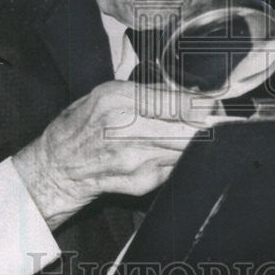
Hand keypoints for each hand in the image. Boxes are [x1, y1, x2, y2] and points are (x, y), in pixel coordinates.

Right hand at [13, 81, 209, 230]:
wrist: (58, 166)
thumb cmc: (82, 124)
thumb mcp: (109, 92)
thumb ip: (150, 92)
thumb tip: (190, 92)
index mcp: (120, 100)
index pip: (180, 104)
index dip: (204, 105)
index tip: (214, 103)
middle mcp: (128, 131)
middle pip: (191, 130)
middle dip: (209, 124)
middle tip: (216, 118)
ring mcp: (136, 161)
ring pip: (187, 149)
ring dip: (196, 142)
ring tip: (192, 132)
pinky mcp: (142, 183)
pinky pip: (175, 167)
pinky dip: (178, 158)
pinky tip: (166, 152)